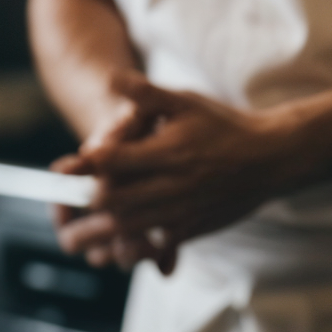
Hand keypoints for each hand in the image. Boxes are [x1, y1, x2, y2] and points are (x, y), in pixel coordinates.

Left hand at [53, 73, 303, 272]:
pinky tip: (115, 254)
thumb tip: (108, 78)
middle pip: (115, 202)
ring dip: (97, 237)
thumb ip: (145, 93)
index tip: (62, 171)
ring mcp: (183, 211)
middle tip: (58, 213)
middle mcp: (172, 185)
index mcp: (166, 151)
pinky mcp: (193, 229)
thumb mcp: (185, 101)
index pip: (113, 161)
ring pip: (131, 230)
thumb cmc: (225, 125)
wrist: (273, 158)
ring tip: (71, 242)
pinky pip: (157, 246)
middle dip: (81, 209)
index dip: (84, 167)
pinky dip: (133, 251)